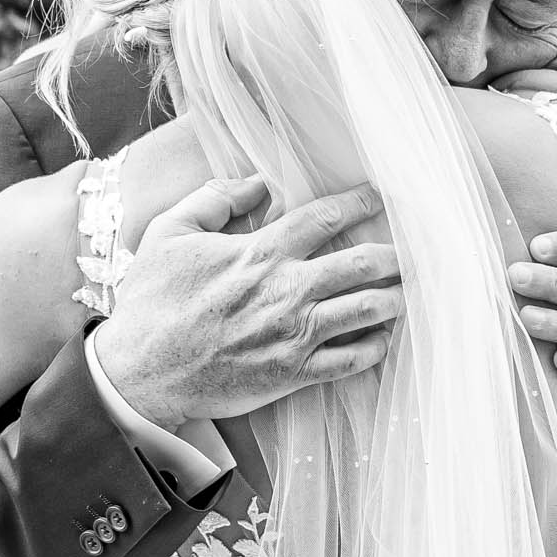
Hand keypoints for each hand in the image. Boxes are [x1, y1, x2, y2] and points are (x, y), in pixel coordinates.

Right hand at [94, 175, 401, 427]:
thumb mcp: (169, 234)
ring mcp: (294, 335)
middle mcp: (286, 291)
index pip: (323, 218)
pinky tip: (384, 338)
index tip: (378, 195)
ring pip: (367, 310)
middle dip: (396, 254)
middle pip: (362, 263)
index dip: (357, 202)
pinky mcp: (293, 374)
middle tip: (415, 250)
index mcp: (259, 254)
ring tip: (406, 292)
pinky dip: (375, 347)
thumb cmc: (152, 303)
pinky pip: (351, 360)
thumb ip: (213, 200)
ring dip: (394, 298)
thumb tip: (254, 181)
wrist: (141, 372)